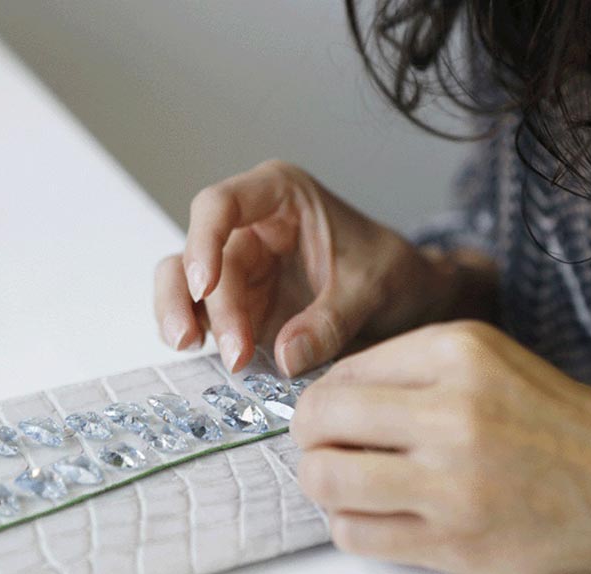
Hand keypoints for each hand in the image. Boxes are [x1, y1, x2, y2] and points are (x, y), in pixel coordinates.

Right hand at [153, 160, 456, 373]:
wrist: (408, 296)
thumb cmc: (392, 270)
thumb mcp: (373, 288)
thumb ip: (331, 320)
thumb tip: (284, 356)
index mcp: (280, 196)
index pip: (221, 205)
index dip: (203, 242)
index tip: (206, 287)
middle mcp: (250, 225)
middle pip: (199, 254)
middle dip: (206, 304)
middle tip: (232, 352)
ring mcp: (241, 266)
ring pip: (184, 282)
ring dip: (183, 316)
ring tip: (193, 350)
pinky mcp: (240, 303)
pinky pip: (202, 314)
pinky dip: (199, 334)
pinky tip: (209, 359)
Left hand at [289, 320, 590, 573]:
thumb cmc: (570, 429)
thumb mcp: (495, 363)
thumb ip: (414, 369)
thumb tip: (336, 394)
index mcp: (461, 353)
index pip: (344, 370)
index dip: (325, 394)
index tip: (330, 411)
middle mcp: (454, 411)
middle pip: (320, 418)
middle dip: (309, 435)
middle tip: (323, 444)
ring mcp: (453, 481)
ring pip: (325, 479)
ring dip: (322, 481)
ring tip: (346, 480)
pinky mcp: (455, 542)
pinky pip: (356, 533)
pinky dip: (350, 524)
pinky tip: (376, 514)